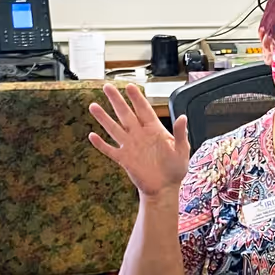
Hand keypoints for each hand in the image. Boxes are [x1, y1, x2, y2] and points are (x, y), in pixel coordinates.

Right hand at [88, 82, 190, 196]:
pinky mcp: (124, 159)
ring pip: (114, 129)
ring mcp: (130, 146)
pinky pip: (110, 150)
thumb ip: (180, 134)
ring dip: (103, 118)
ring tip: (93, 106)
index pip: (143, 109)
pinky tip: (92, 136)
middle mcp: (140, 135)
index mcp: (154, 130)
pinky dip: (101, 144)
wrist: (165, 188)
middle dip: (116, 100)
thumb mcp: (182, 150)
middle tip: (107, 87)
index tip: (129, 86)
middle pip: (125, 114)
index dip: (136, 98)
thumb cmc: (175, 169)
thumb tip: (183, 117)